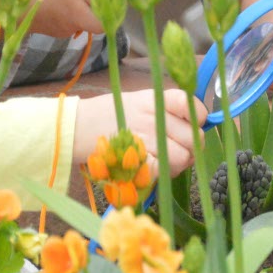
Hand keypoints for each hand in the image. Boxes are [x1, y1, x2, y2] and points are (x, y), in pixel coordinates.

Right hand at [71, 89, 197, 176]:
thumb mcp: (137, 102)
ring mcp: (145, 137)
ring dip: (176, 165)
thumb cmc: (108, 115)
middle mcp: (153, 116)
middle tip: (177, 151)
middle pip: (193, 137)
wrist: (75, 126)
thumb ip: (165, 112)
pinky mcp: (136, 159)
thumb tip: (194, 128)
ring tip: (162, 162)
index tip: (191, 125)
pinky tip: (150, 169)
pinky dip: (160, 174)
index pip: (192, 106)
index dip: (197, 119)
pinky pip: (162, 170)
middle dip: (190, 149)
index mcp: (155, 99)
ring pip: (181, 157)